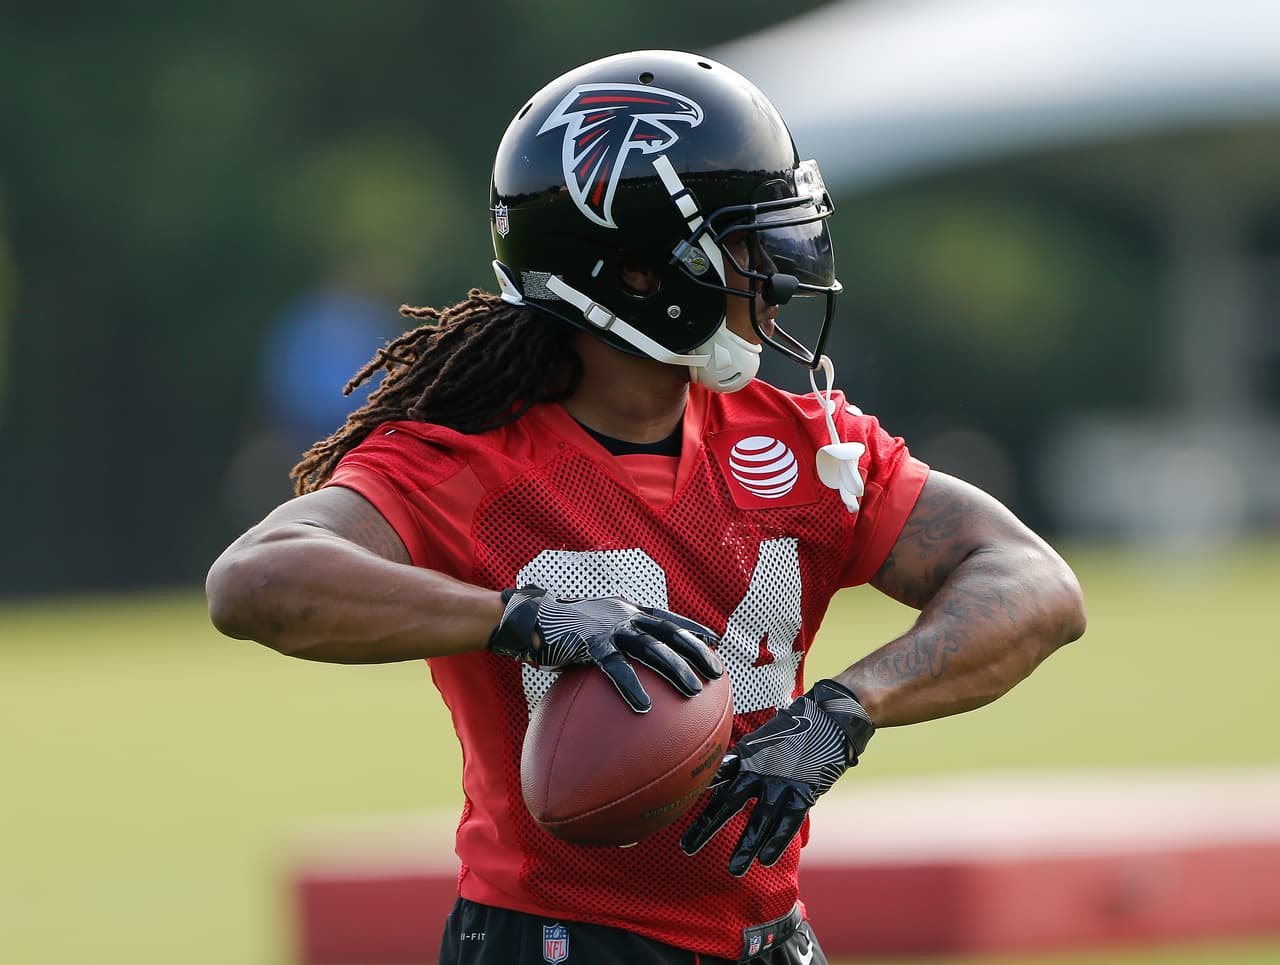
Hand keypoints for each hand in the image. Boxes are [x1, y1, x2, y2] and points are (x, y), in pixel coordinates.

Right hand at [487, 586, 722, 712]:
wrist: (529, 620)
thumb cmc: (560, 632)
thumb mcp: (592, 633)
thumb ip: (611, 647)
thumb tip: (626, 675)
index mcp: (626, 610)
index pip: (667, 618)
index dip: (692, 628)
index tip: (714, 641)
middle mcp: (624, 614)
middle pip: (669, 632)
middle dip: (696, 652)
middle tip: (717, 673)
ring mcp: (609, 627)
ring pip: (652, 647)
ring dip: (675, 669)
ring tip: (693, 691)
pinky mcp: (590, 642)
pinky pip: (616, 667)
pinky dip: (632, 686)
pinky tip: (644, 707)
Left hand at [680, 678, 873, 875]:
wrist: (830, 715)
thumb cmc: (794, 727)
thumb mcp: (762, 738)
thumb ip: (743, 757)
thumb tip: (716, 771)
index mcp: (746, 755)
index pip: (715, 776)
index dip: (694, 792)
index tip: (671, 806)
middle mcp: (758, 769)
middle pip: (727, 802)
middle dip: (706, 827)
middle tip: (686, 848)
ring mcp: (781, 781)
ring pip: (759, 820)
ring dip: (746, 846)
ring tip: (734, 870)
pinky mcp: (803, 791)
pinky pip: (788, 821)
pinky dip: (777, 841)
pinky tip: (767, 859)